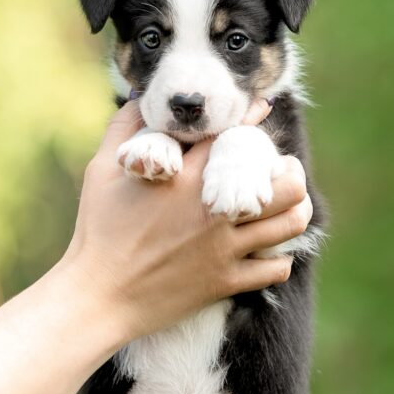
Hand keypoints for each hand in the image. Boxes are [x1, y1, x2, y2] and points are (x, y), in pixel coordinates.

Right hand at [58, 100, 312, 342]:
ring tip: (290, 206)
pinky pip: (275, 269)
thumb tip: (139, 98)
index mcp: (184, 177)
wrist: (98, 296)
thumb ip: (124, 128)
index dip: (253, 118)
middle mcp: (211, 210)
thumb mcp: (102, 170)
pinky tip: (269, 252)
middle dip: (292, 171)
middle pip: (284, 183)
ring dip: (297, 211)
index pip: (234, 135)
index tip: (261, 110)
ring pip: (290, 223)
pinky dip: (279, 259)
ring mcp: (223, 248)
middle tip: (284, 170)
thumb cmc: (96, 230)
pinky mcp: (224, 281)